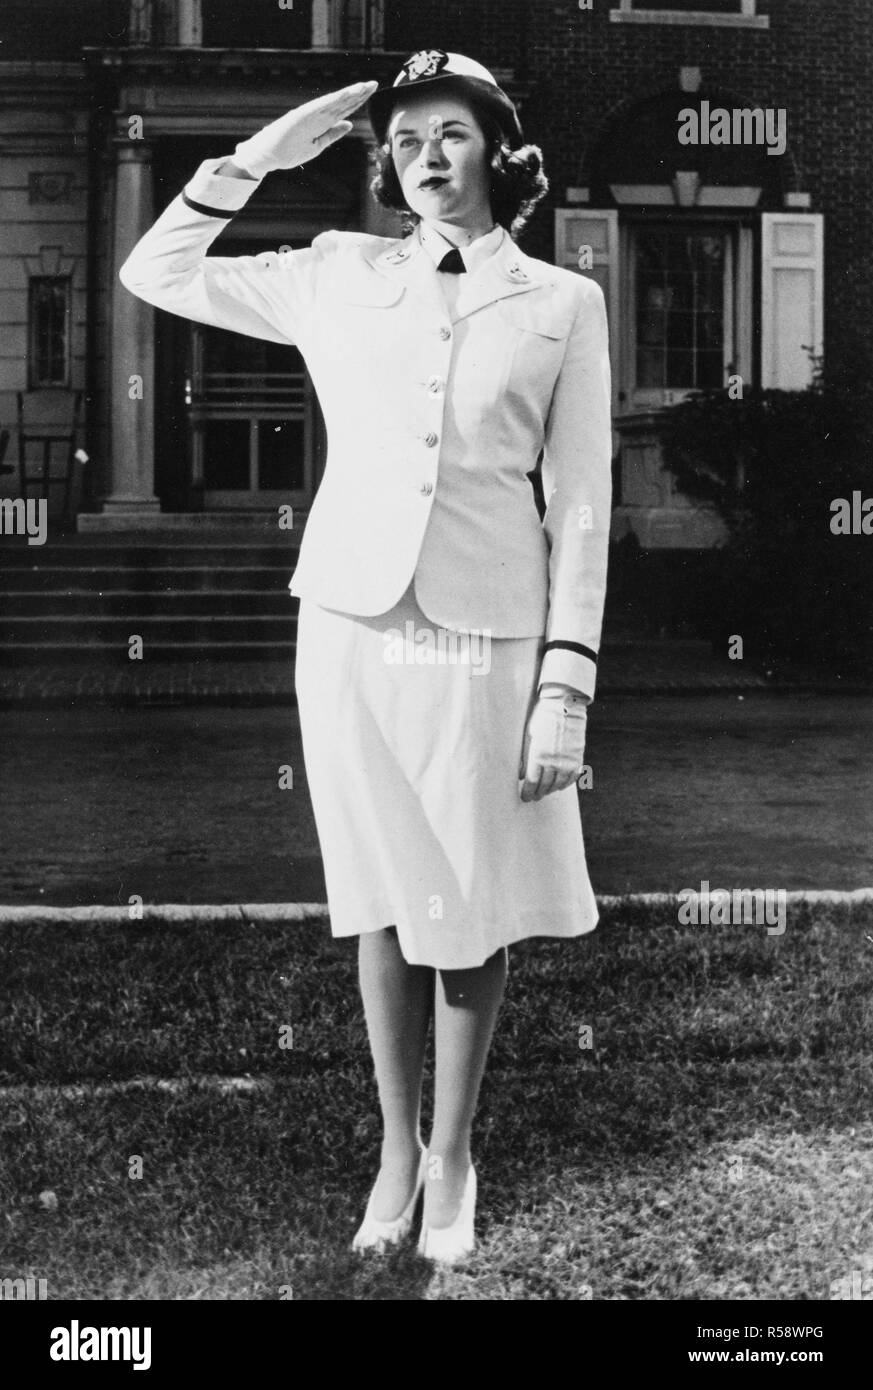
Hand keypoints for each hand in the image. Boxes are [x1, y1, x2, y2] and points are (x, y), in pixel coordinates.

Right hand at [233, 80, 378, 179]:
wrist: (267, 155)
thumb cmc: (289, 150)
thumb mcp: (317, 145)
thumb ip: (332, 134)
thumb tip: (349, 124)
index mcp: (321, 121)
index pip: (343, 109)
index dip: (357, 101)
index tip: (370, 92)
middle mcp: (317, 114)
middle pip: (342, 103)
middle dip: (358, 94)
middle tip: (374, 84)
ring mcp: (310, 114)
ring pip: (335, 102)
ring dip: (350, 94)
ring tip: (365, 86)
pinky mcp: (303, 116)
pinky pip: (321, 106)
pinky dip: (334, 99)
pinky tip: (347, 93)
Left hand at [519, 694, 587, 801]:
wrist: (564, 706)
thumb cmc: (541, 719)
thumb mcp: (528, 735)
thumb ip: (524, 757)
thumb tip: (520, 775)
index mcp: (538, 755)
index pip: (532, 782)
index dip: (528, 792)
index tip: (524, 797)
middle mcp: (554, 761)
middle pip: (545, 785)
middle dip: (538, 793)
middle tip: (533, 798)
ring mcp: (568, 760)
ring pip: (559, 784)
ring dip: (550, 790)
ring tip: (544, 792)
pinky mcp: (578, 757)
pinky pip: (572, 777)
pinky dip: (565, 784)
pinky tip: (559, 786)